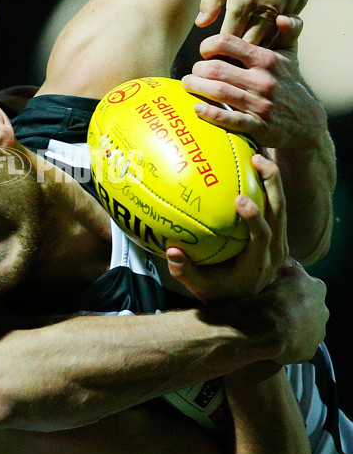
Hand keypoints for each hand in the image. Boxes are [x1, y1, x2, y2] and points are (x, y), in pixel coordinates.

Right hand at [166, 154, 286, 300]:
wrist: (246, 300)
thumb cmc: (219, 292)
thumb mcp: (199, 287)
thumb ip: (184, 271)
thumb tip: (170, 251)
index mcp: (259, 262)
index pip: (263, 236)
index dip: (255, 218)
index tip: (241, 199)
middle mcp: (275, 250)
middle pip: (281, 212)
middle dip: (272, 184)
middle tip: (257, 159)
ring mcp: (280, 240)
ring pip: (282, 205)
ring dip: (272, 179)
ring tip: (257, 153)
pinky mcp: (278, 233)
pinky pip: (276, 205)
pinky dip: (268, 185)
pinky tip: (253, 164)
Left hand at [181, 16, 327, 149]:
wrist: (306, 122)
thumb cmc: (289, 84)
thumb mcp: (291, 56)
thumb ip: (288, 31)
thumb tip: (281, 16)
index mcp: (267, 60)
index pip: (228, 43)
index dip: (208, 45)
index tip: (204, 52)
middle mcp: (263, 81)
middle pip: (217, 69)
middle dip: (198, 69)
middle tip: (192, 72)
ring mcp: (260, 105)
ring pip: (219, 92)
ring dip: (197, 87)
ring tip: (187, 85)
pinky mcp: (258, 127)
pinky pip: (229, 119)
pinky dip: (210, 113)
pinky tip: (197, 109)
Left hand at [195, 0, 319, 41]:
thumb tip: (202, 23)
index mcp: (243, 0)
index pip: (229, 39)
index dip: (220, 47)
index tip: (213, 50)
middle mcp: (266, 6)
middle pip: (250, 44)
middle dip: (239, 50)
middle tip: (229, 51)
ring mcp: (286, 5)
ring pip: (270, 38)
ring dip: (259, 42)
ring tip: (247, 40)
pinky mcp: (300, 1)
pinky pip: (285, 25)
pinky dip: (275, 29)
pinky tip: (266, 25)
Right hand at [255, 259, 327, 364]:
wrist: (263, 330)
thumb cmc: (265, 296)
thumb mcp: (271, 270)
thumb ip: (280, 263)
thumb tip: (280, 254)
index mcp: (316, 286)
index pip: (302, 283)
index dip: (287, 285)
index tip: (273, 289)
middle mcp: (323, 309)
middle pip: (307, 306)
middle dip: (293, 306)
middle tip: (271, 308)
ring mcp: (318, 332)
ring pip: (305, 326)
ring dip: (292, 325)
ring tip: (270, 325)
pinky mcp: (310, 351)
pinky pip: (298, 345)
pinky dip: (287, 343)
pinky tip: (271, 339)